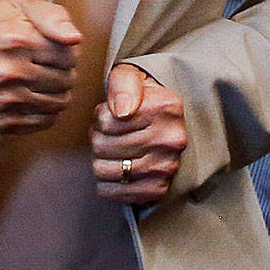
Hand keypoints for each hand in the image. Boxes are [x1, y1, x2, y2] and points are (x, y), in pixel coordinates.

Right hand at [0, 0, 80, 133]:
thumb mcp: (21, 7)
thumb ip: (52, 16)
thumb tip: (74, 38)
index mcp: (13, 39)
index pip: (69, 54)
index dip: (67, 49)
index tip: (52, 46)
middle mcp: (6, 72)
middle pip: (67, 79)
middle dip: (64, 70)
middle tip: (45, 62)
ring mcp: (2, 100)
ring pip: (61, 102)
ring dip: (58, 90)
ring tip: (41, 77)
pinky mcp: (1, 122)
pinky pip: (46, 121)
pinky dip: (46, 109)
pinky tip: (33, 94)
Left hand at [91, 63, 186, 205]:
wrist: (168, 125)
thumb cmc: (142, 98)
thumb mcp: (131, 77)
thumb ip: (123, 84)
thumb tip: (122, 111)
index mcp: (166, 108)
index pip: (105, 120)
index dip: (101, 116)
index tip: (114, 114)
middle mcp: (171, 140)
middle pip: (101, 145)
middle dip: (98, 137)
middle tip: (111, 133)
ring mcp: (166, 168)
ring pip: (102, 170)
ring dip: (101, 159)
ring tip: (114, 148)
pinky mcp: (158, 190)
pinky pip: (111, 192)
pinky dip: (107, 182)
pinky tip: (118, 167)